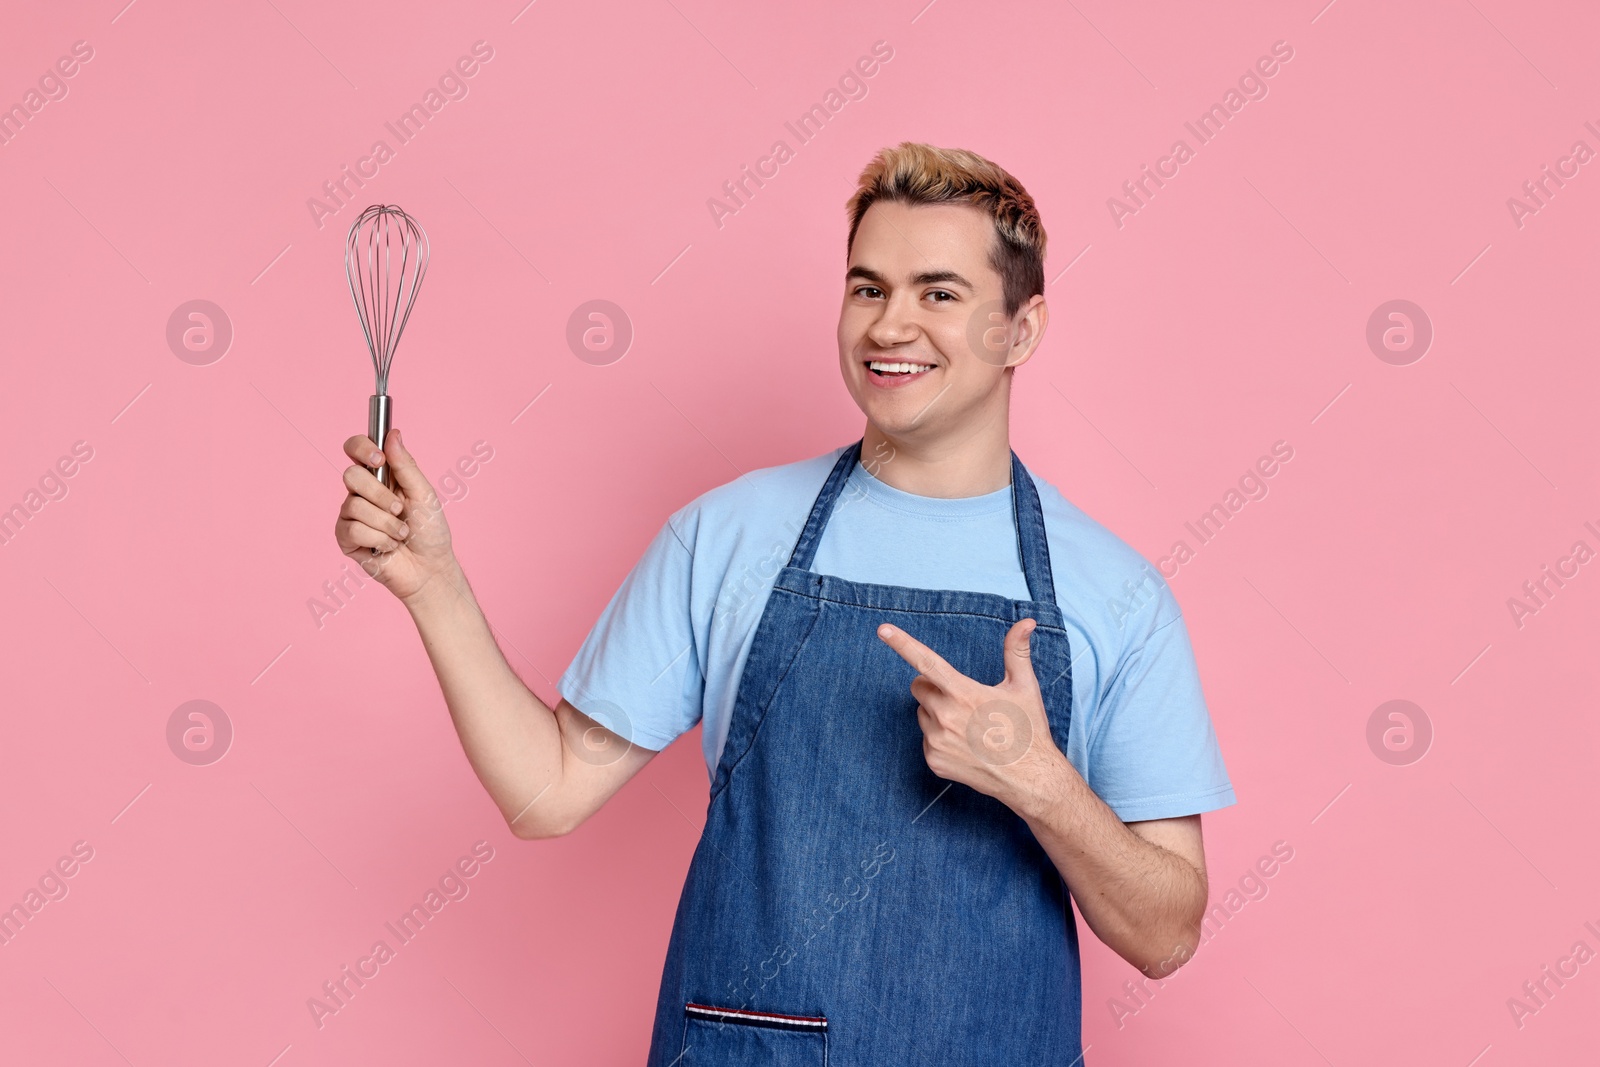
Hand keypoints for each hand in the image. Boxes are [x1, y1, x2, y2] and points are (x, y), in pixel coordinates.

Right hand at [333, 428, 456, 603]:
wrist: (430, 569)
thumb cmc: (430, 532)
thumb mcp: (424, 494)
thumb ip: (406, 465)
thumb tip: (392, 434)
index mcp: (380, 476)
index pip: (356, 449)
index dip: (361, 448)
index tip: (378, 459)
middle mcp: (362, 493)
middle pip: (350, 475)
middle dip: (379, 494)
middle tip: (399, 508)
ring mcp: (351, 515)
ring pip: (354, 505)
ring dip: (386, 522)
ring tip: (400, 534)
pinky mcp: (346, 538)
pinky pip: (352, 529)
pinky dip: (378, 539)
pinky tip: (387, 547)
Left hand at [877, 617, 1066, 809]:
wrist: (1029, 778)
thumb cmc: (1028, 729)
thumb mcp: (1024, 686)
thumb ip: (1016, 650)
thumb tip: (1026, 622)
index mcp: (964, 693)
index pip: (927, 662)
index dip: (903, 644)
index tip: (883, 630)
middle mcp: (945, 717)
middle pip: (919, 687)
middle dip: (934, 687)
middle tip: (963, 698)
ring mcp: (937, 742)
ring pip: (923, 713)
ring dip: (937, 713)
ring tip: (969, 726)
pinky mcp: (934, 761)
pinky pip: (926, 738)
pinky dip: (940, 738)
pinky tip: (965, 745)